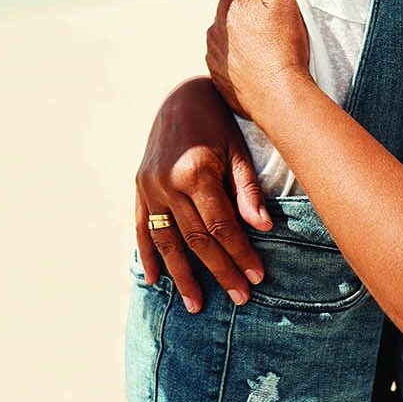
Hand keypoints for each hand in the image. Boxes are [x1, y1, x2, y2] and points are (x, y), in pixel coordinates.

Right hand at [135, 77, 272, 312]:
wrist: (180, 96)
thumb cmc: (217, 122)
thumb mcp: (237, 149)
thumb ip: (247, 189)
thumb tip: (263, 227)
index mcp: (196, 171)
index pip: (221, 226)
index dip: (240, 253)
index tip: (257, 277)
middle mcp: (168, 183)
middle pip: (197, 239)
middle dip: (220, 270)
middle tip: (240, 297)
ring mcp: (149, 187)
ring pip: (168, 241)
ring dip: (182, 275)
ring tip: (196, 305)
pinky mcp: (139, 188)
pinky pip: (142, 228)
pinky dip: (148, 255)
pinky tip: (155, 279)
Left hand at [205, 0, 310, 119]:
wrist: (279, 99)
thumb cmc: (285, 49)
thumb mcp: (283, 3)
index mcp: (230, 6)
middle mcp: (215, 29)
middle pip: (227, 6)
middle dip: (239, 1)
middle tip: (259, 3)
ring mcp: (214, 55)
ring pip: (224, 33)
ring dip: (237, 31)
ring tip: (261, 39)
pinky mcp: (218, 78)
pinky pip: (226, 58)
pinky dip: (237, 55)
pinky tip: (255, 62)